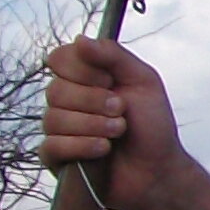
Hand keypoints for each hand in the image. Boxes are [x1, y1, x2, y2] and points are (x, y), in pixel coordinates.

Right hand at [42, 36, 184, 209]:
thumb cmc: (153, 125)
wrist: (159, 169)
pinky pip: (50, 146)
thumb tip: (79, 39)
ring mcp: (59, 130)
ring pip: (53, 119)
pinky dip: (81, 146)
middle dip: (93, 101)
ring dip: (93, 125)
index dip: (82, 70)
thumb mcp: (143, 81)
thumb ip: (114, 56)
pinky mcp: (57, 158)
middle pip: (55, 90)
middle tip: (121, 110)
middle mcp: (67, 101)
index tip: (109, 81)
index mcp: (84, 78)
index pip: (59, 59)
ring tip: (118, 132)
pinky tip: (103, 150)